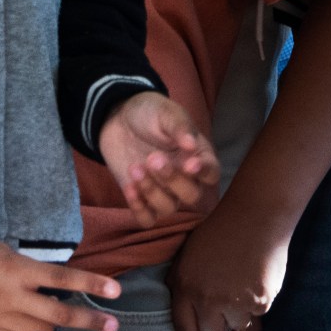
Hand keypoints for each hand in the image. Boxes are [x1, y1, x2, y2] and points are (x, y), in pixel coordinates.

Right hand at [0, 233, 121, 330]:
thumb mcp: (9, 253)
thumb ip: (33, 272)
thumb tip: (57, 288)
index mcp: (18, 270)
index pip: (63, 279)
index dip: (92, 285)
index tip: (116, 291)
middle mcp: (11, 297)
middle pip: (59, 316)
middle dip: (90, 321)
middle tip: (113, 326)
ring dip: (52, 324)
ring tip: (50, 312)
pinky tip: (27, 325)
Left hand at [98, 92, 219, 225]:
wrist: (118, 118)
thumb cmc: (150, 113)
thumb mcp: (166, 112)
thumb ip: (179, 126)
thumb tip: (191, 144)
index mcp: (198, 155)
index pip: (211, 173)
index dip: (204, 173)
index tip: (189, 165)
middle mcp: (184, 177)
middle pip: (191, 196)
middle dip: (172, 180)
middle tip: (153, 158)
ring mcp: (163, 190)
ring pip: (168, 209)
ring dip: (152, 192)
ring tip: (135, 168)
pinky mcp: (141, 198)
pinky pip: (147, 218)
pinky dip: (138, 208)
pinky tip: (129, 186)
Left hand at [168, 195, 291, 330]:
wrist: (256, 216)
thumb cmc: (220, 231)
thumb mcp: (188, 255)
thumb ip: (180, 284)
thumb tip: (182, 312)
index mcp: (186, 287)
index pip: (185, 328)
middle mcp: (209, 299)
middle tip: (223, 328)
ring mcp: (236, 302)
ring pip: (238, 324)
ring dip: (240, 314)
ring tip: (243, 288)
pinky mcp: (261, 300)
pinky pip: (258, 312)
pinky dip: (259, 301)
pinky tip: (258, 279)